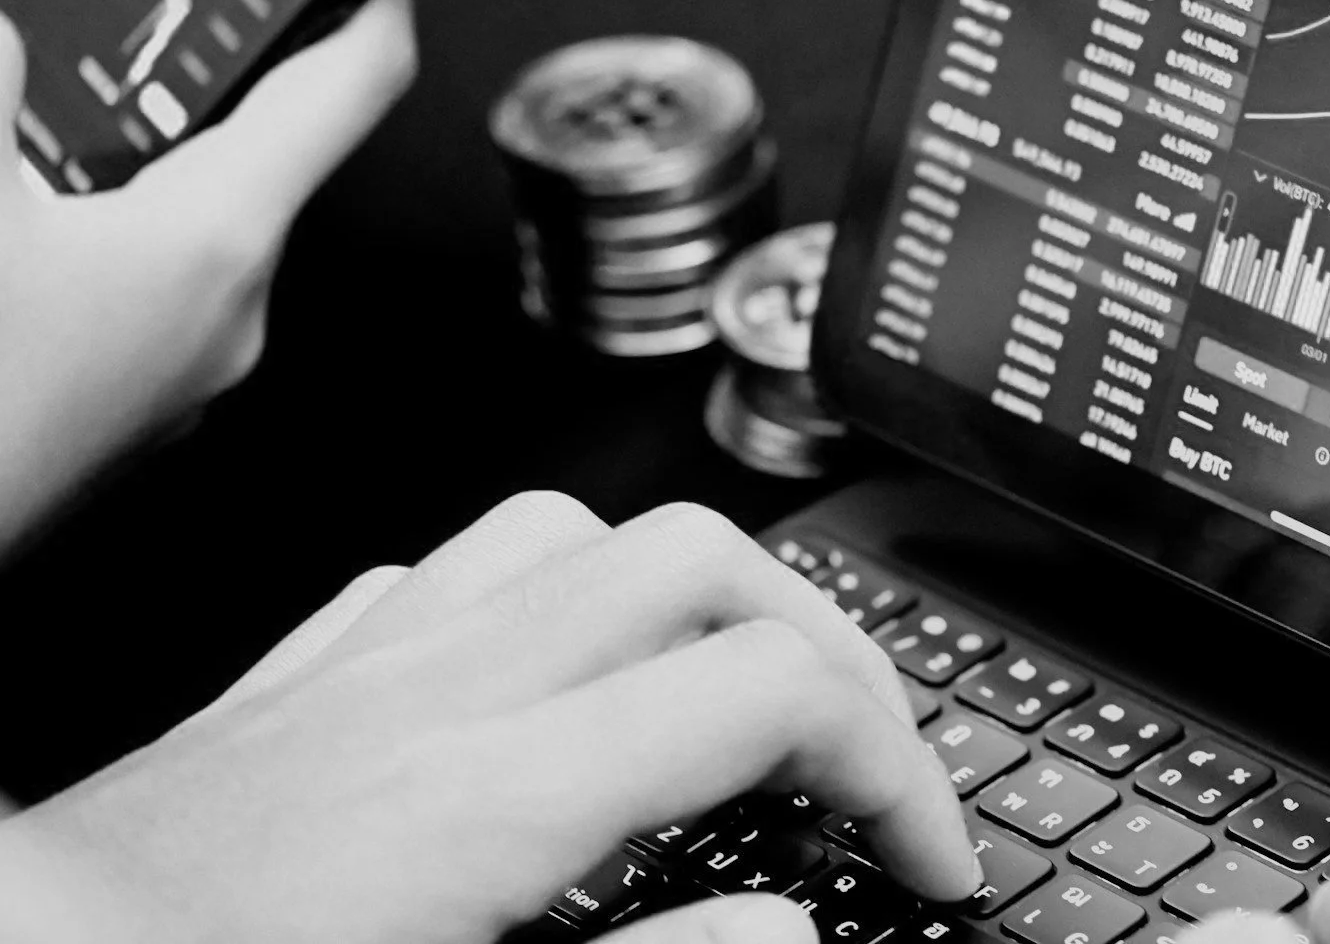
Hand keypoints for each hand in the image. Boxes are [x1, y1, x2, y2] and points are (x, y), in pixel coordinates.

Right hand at [0, 0, 416, 552]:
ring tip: (68, 97)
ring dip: (127, 154)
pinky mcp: (103, 425)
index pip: (353, 84)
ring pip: (177, 226)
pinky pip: (121, 292)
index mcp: (216, 243)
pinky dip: (81, 231)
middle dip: (210, 68)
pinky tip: (21, 215)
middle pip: (257, 151)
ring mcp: (165, 385)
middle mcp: (221, 319)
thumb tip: (16, 32)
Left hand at [0, 491, 982, 943]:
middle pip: (703, 567)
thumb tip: (789, 927)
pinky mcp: (287, 688)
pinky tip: (558, 673)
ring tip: (744, 687)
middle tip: (874, 756)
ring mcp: (356, 673)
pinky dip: (551, 601)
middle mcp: (433, 695)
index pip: (769, 696)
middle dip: (832, 648)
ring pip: (581, 536)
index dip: (897, 766)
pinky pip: (446, 577)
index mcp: (489, 792)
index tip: (929, 855)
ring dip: (700, 595)